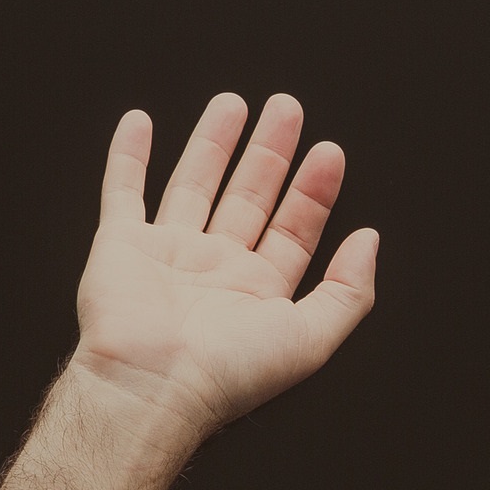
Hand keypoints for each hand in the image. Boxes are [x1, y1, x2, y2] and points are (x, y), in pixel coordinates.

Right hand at [67, 92, 378, 453]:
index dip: (314, 190)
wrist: (153, 385)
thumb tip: (369, 242)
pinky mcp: (121, 245)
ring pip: (195, 184)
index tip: (329, 153)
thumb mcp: (312, 338)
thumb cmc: (228, 374)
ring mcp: (168, 255)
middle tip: (288, 109)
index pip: (294, 230)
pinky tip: (140, 124)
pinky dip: (128, 156)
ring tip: (234, 104)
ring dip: (214, 142)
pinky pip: (123, 191)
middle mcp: (215, 270)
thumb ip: (348, 291)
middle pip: (249, 196)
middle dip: (270, 152)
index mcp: (258, 293)